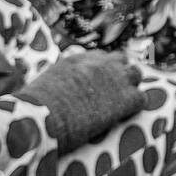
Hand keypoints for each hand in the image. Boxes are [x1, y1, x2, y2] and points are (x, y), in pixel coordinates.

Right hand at [20, 51, 144, 152]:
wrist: (41, 118)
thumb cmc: (33, 109)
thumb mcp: (44, 85)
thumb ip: (58, 80)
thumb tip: (53, 89)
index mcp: (78, 59)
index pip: (100, 57)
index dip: (101, 71)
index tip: (99, 84)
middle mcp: (99, 64)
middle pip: (121, 60)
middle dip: (120, 73)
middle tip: (115, 92)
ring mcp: (115, 79)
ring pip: (136, 74)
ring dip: (131, 86)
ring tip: (123, 103)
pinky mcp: (125, 98)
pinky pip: (141, 98)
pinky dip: (136, 107)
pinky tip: (125, 117)